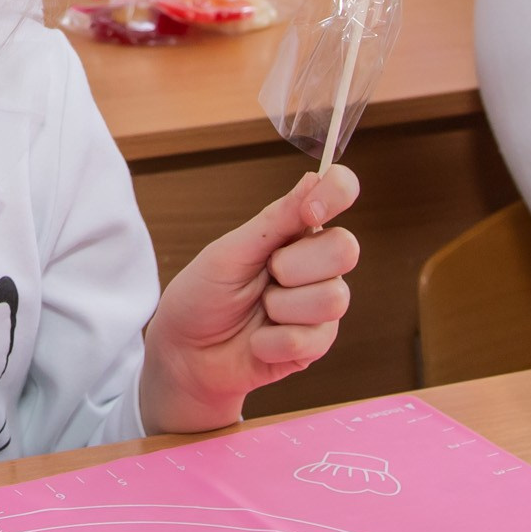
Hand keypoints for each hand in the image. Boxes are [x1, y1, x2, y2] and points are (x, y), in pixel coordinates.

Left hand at [140, 166, 360, 434]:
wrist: (185, 353)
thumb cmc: (202, 295)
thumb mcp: (231, 252)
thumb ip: (276, 220)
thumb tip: (315, 178)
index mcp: (295, 231)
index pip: (340, 192)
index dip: (337, 194)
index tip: (311, 212)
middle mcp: (317, 264)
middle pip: (345, 248)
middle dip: (294, 265)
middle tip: (264, 274)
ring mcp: (320, 305)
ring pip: (332, 297)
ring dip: (281, 307)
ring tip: (258, 310)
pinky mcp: (317, 344)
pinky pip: (310, 338)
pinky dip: (271, 341)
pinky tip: (256, 342)